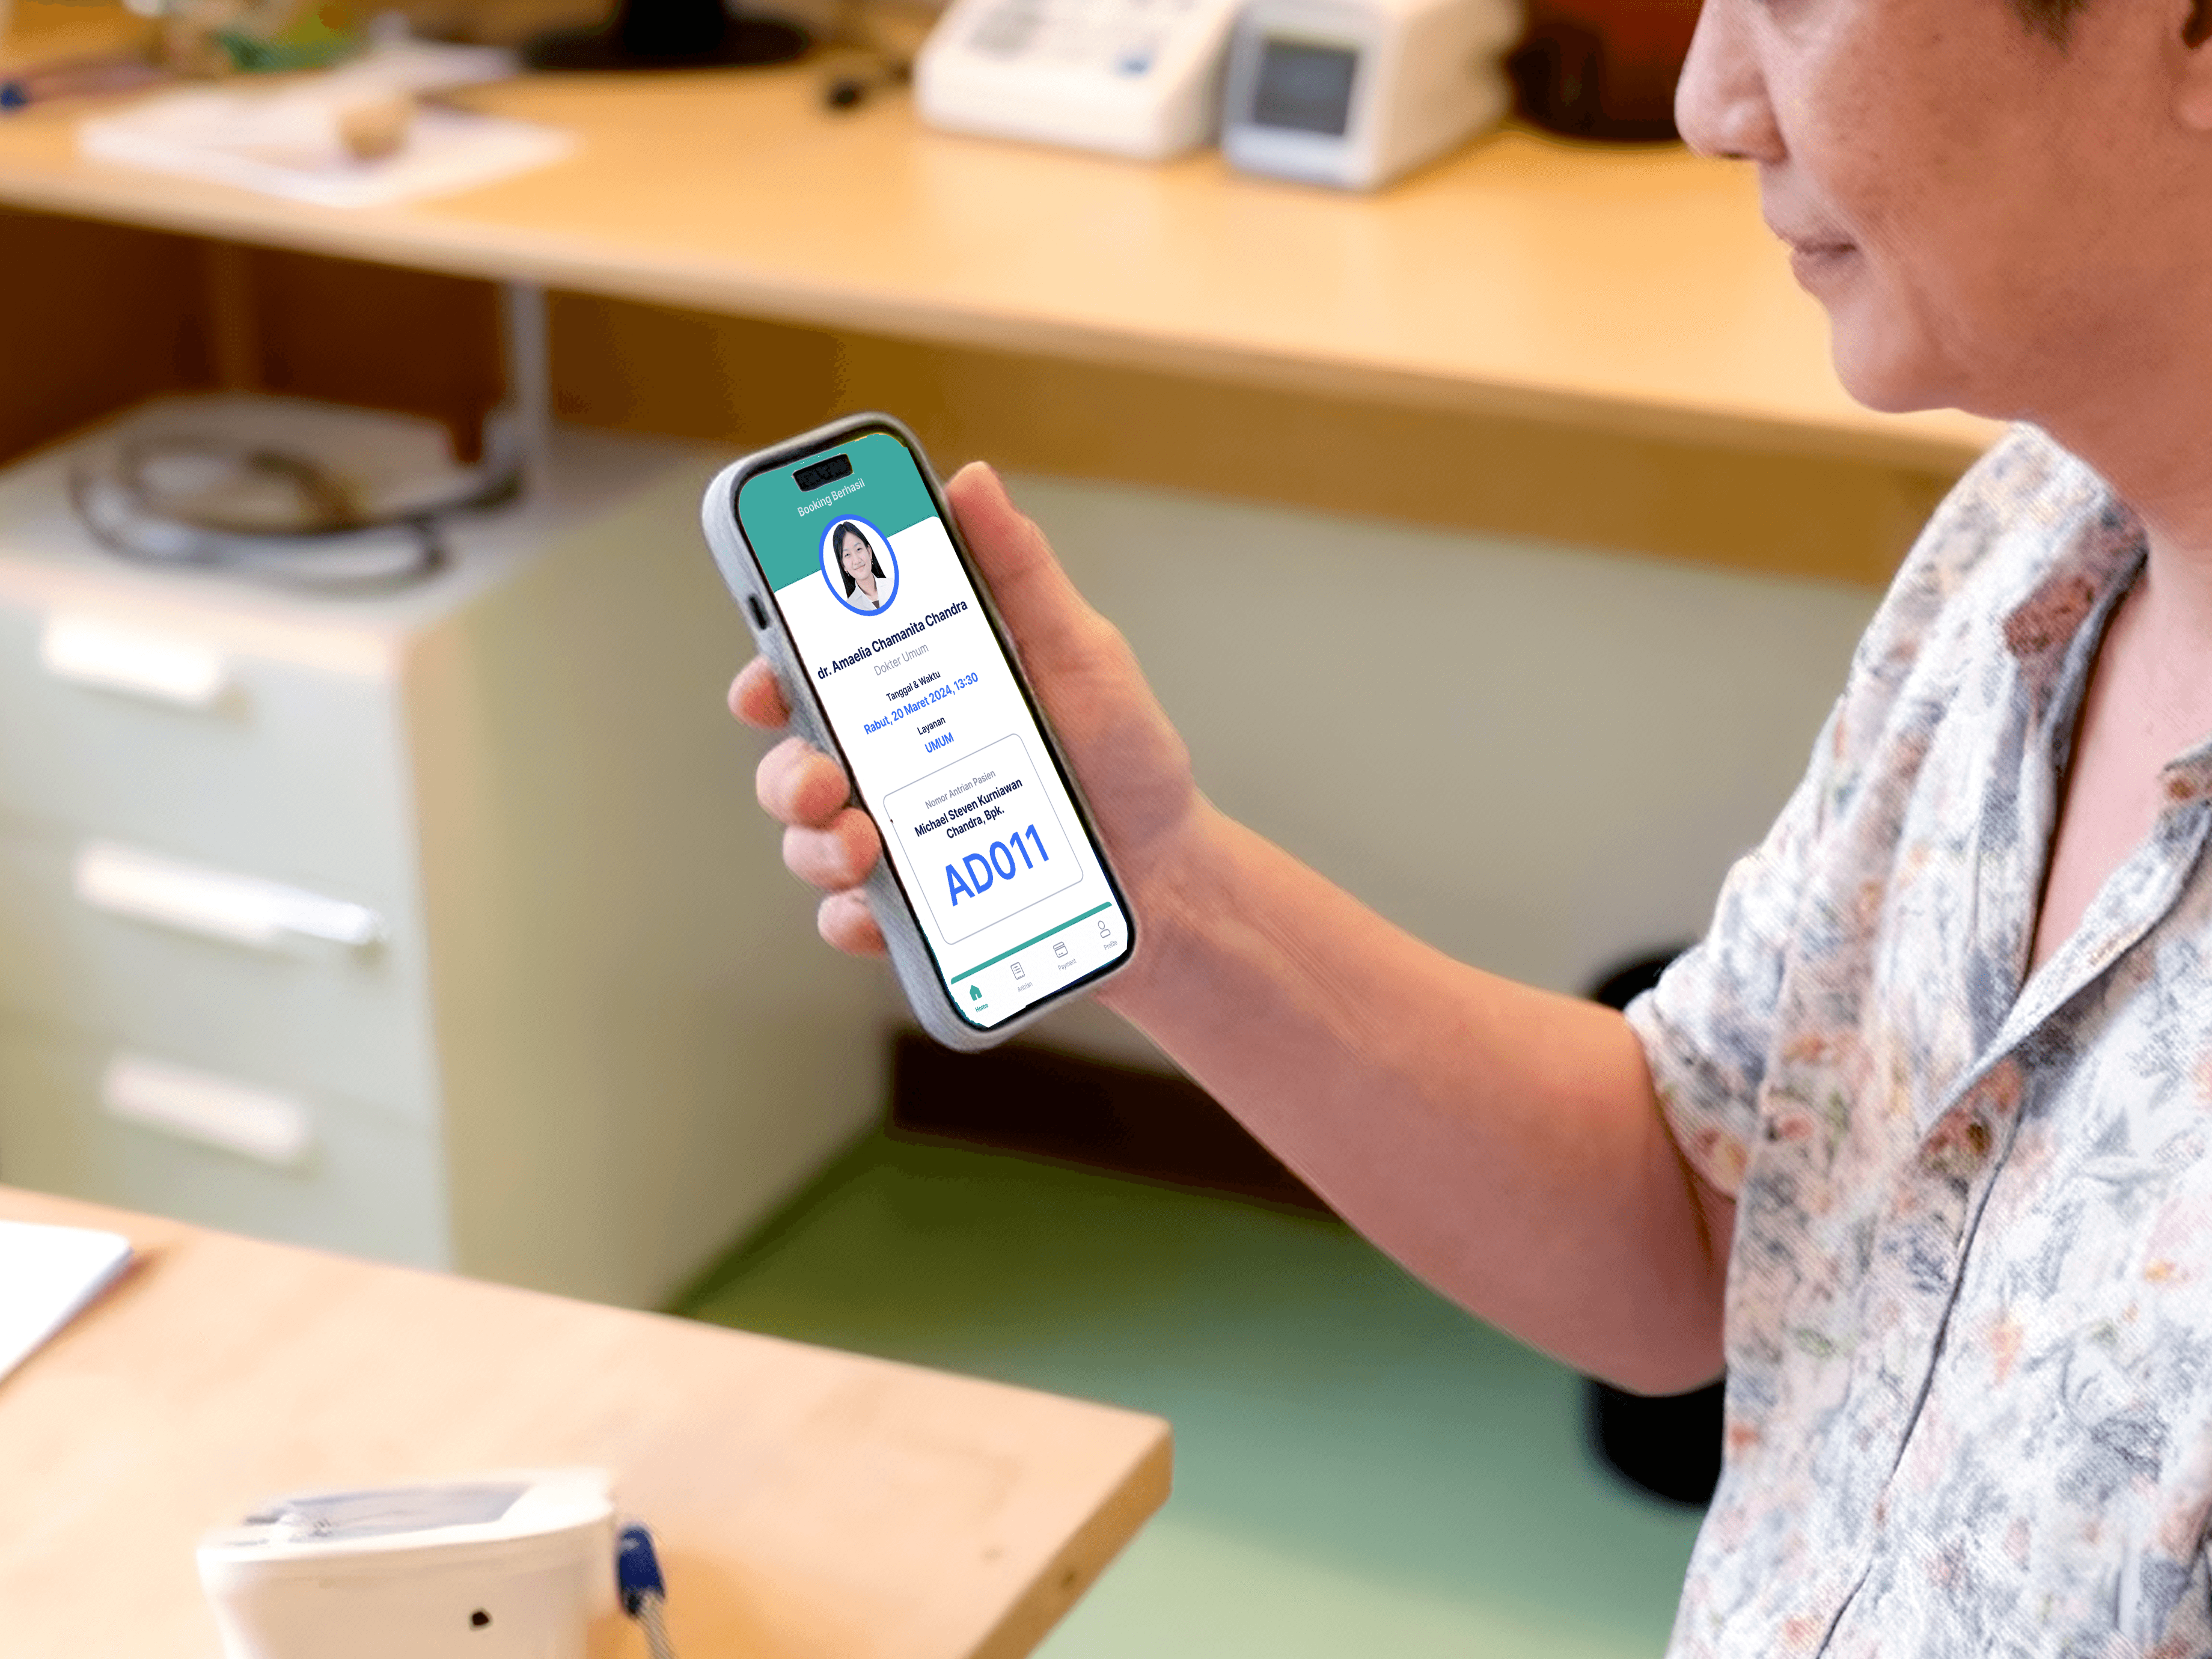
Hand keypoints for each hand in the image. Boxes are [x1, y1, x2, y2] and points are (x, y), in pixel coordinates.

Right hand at [729, 462, 1201, 959]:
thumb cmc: (1123, 756)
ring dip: (815, 840)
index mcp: (918, 691)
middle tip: (824, 771)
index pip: (817, 661)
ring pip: (808, 838)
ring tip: (864, 842)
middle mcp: (891, 763)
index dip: (771, 653)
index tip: (769, 662)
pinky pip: (850, 915)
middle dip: (786, 764)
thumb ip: (1021, 573)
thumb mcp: (1082, 652)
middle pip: (793, 754)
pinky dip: (855, 913)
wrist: (1168, 871)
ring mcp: (895, 840)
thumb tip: (972, 482)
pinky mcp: (914, 911)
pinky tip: (882, 906)